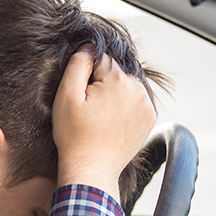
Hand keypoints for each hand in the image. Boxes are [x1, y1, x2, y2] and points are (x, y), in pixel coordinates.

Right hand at [52, 46, 156, 200]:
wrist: (92, 169)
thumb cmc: (75, 136)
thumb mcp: (66, 96)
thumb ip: (78, 65)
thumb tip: (89, 47)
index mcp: (118, 80)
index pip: (100, 59)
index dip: (86, 76)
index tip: (82, 97)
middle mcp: (138, 90)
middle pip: (116, 72)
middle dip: (102, 84)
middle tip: (90, 109)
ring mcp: (146, 105)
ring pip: (126, 85)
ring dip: (115, 94)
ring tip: (101, 117)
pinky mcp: (149, 118)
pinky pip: (135, 100)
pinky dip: (125, 106)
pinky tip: (111, 122)